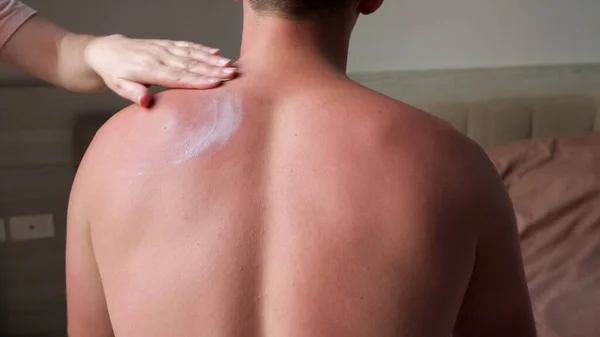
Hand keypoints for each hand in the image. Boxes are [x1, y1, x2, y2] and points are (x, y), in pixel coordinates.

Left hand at [84, 34, 236, 105]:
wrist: (105, 51)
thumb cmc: (113, 73)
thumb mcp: (117, 86)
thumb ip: (132, 93)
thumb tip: (146, 102)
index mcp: (147, 69)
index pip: (176, 76)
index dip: (196, 80)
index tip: (214, 83)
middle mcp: (158, 56)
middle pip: (188, 65)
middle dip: (211, 69)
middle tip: (230, 75)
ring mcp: (163, 48)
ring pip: (191, 54)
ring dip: (211, 59)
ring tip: (229, 65)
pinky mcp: (165, 44)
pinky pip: (186, 45)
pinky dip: (202, 48)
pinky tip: (216, 51)